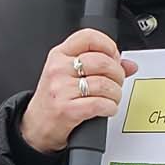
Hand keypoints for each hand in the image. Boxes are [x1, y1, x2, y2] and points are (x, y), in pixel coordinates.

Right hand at [18, 29, 138, 154]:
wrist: (35, 126)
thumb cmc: (53, 99)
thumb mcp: (68, 75)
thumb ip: (98, 66)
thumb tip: (128, 65)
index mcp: (59, 55)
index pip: (88, 37)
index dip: (108, 45)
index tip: (114, 57)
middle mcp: (58, 69)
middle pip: (102, 61)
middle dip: (117, 74)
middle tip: (116, 82)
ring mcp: (61, 89)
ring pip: (104, 84)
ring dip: (115, 94)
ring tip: (112, 98)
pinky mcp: (66, 109)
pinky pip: (100, 104)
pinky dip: (110, 107)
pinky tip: (107, 108)